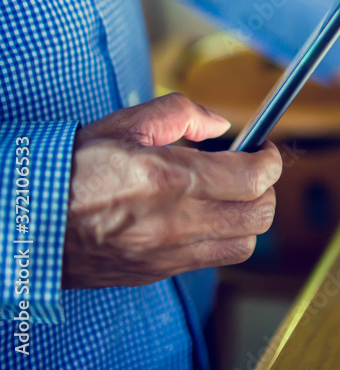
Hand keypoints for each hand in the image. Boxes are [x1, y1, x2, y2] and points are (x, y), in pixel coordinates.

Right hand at [64, 93, 282, 288]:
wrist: (25, 219)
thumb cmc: (72, 168)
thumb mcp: (126, 123)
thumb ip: (182, 113)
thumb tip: (219, 124)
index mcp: (169, 179)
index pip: (254, 178)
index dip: (270, 160)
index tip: (263, 149)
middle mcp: (175, 221)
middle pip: (260, 215)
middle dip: (266, 189)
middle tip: (250, 171)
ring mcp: (167, 252)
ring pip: (244, 244)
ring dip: (248, 218)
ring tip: (230, 196)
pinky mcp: (158, 271)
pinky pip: (212, 260)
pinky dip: (221, 238)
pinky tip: (203, 216)